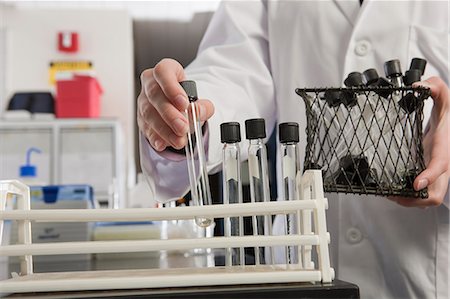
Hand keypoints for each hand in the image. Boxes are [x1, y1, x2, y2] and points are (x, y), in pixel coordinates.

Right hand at [137, 58, 214, 150]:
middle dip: (169, 113)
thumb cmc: (185, 99)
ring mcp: (143, 101)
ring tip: (178, 139)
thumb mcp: (199, 100)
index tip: (183, 103)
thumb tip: (198, 111)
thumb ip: (203, 106)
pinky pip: (145, 128)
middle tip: (182, 126)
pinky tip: (163, 143)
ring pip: (148, 113)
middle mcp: (150, 84)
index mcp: (165, 71)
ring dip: (164, 129)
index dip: (171, 87)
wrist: (178, 110)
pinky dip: (155, 137)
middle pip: (154, 95)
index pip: (162, 72)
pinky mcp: (141, 118)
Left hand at [393, 76, 449, 206]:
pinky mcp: (428, 176)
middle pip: (437, 194)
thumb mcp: (445, 99)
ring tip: (389, 195)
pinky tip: (392, 190)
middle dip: (417, 200)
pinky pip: (422, 194)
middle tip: (394, 195)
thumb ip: (436, 88)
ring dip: (410, 201)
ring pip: (429, 198)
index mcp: (445, 148)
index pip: (441, 164)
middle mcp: (443, 164)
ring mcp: (437, 174)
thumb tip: (418, 85)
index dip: (430, 176)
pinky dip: (408, 197)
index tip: (417, 183)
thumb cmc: (447, 117)